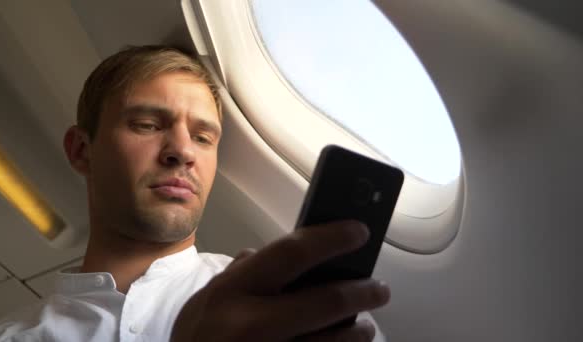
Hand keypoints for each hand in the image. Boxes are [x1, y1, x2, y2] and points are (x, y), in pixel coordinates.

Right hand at [171, 220, 389, 340]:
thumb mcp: (205, 301)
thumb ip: (239, 274)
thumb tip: (268, 252)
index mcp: (231, 293)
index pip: (291, 254)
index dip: (331, 238)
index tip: (358, 231)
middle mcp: (251, 326)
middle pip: (326, 301)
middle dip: (362, 292)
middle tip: (379, 288)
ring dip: (358, 331)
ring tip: (363, 325)